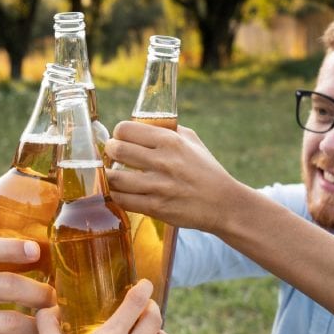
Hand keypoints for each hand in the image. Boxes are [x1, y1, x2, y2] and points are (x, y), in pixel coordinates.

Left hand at [105, 120, 241, 232]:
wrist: (223, 204)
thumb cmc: (206, 170)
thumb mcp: (192, 141)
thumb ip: (167, 130)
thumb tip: (142, 125)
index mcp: (170, 141)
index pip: (126, 129)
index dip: (118, 133)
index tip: (120, 139)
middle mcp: (162, 161)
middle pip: (116, 150)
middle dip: (110, 152)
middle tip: (113, 156)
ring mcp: (158, 186)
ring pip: (114, 178)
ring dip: (109, 176)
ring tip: (113, 174)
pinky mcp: (155, 207)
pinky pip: (122, 200)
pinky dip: (117, 195)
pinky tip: (121, 191)